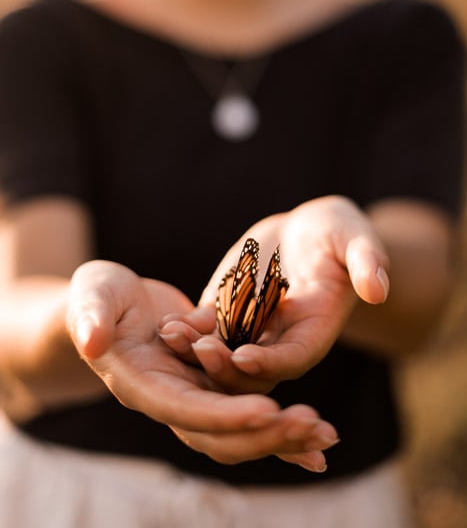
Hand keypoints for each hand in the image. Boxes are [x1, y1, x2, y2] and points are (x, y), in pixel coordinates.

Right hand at [66, 259, 338, 470]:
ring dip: (282, 436)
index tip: (268, 411)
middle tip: (313, 427)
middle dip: (266, 435)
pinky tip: (315, 437)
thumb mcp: (91, 296)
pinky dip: (278, 425)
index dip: (225, 414)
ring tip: (327, 437)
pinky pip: (247, 411)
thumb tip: (91, 342)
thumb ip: (90, 317)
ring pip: (240, 431)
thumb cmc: (96, 297)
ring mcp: (193, 396)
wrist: (108, 306)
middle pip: (220, 434)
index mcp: (143, 384)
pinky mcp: (210, 385)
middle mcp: (171, 400)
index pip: (187, 410)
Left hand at [159, 196, 388, 391]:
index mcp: (316, 329)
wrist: (307, 230)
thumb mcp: (355, 238)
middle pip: (253, 366)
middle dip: (227, 364)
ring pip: (223, 352)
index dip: (271, 359)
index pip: (295, 356)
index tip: (246, 357)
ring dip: (198, 351)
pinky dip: (189, 330)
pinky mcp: (228, 312)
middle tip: (201, 352)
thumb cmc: (337, 232)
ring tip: (172, 337)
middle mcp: (282, 338)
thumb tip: (379, 288)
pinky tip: (166, 324)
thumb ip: (366, 261)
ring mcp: (252, 328)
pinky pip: (206, 328)